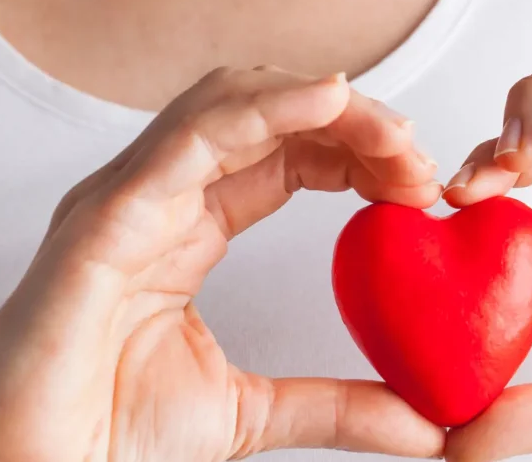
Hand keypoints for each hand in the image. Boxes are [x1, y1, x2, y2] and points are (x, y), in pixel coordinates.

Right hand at [0, 67, 444, 460]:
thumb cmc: (105, 432)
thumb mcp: (251, 412)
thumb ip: (337, 406)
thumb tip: (425, 426)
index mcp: (187, 228)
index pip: (284, 156)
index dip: (356, 153)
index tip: (419, 184)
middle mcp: (159, 197)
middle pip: (266, 116)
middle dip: (351, 121)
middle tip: (418, 156)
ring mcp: (129, 197)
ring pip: (230, 104)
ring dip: (321, 105)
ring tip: (390, 132)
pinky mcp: (107, 216)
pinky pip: (190, 137)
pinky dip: (263, 109)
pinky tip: (328, 103)